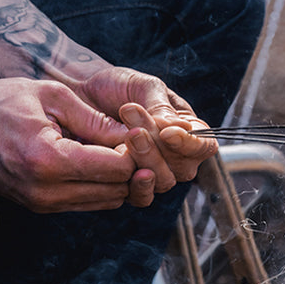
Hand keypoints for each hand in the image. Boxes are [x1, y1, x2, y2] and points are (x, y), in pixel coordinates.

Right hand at [0, 78, 138, 212]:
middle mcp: (46, 191)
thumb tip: (136, 135)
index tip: (135, 130)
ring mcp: (41, 204)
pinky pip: (87, 203)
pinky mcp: (39, 207)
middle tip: (131, 140)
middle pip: (118, 189)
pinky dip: (100, 185)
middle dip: (132, 167)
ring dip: (118, 179)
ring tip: (113, 148)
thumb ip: (96, 119)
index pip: (118, 169)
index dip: (135, 150)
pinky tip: (96, 160)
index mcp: (49, 161)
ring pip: (107, 201)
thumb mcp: (50, 96)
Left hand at [74, 66, 217, 190]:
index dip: (191, 144)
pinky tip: (120, 170)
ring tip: (126, 138)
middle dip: (160, 150)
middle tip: (134, 130)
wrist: (79, 94)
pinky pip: (142, 197)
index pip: (204, 145)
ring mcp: (154, 171)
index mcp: (186, 128)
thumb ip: (161, 107)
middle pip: (184, 168)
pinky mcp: (130, 184)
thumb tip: (181, 129)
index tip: (167, 133)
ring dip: (146, 163)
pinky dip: (136, 187)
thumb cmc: (116, 86)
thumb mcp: (142, 86)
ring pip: (164, 182)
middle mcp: (175, 154)